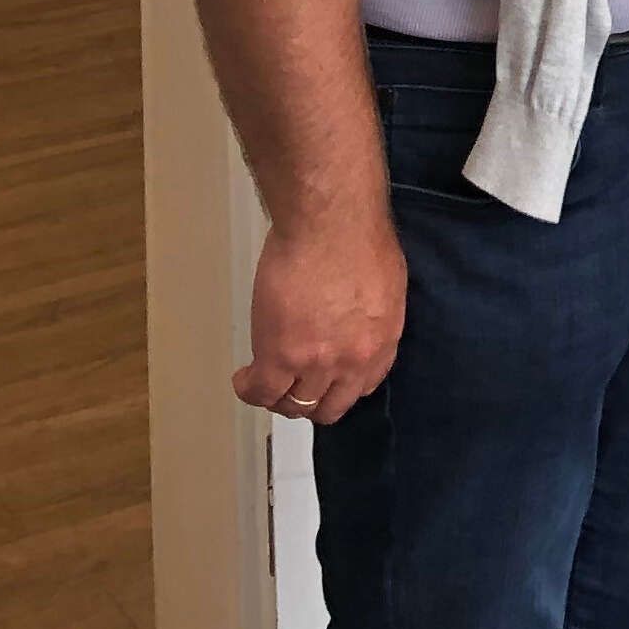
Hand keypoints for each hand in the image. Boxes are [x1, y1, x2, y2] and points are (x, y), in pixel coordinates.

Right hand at [234, 207, 405, 425]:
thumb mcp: (385, 285)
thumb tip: (354, 322)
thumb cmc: (359, 237)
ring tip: (265, 381)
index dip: (341, 387)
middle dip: (310, 400)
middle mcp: (354, 361)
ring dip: (278, 397)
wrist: (332, 223)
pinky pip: (261, 390)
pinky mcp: (280, 355)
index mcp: (382, 342)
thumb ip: (371, 315)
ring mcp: (317, 363)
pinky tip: (243, 378)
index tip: (326, 379)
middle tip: (291, 385)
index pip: (364, 386)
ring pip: (294, 404)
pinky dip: (249, 389)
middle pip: (330, 406)